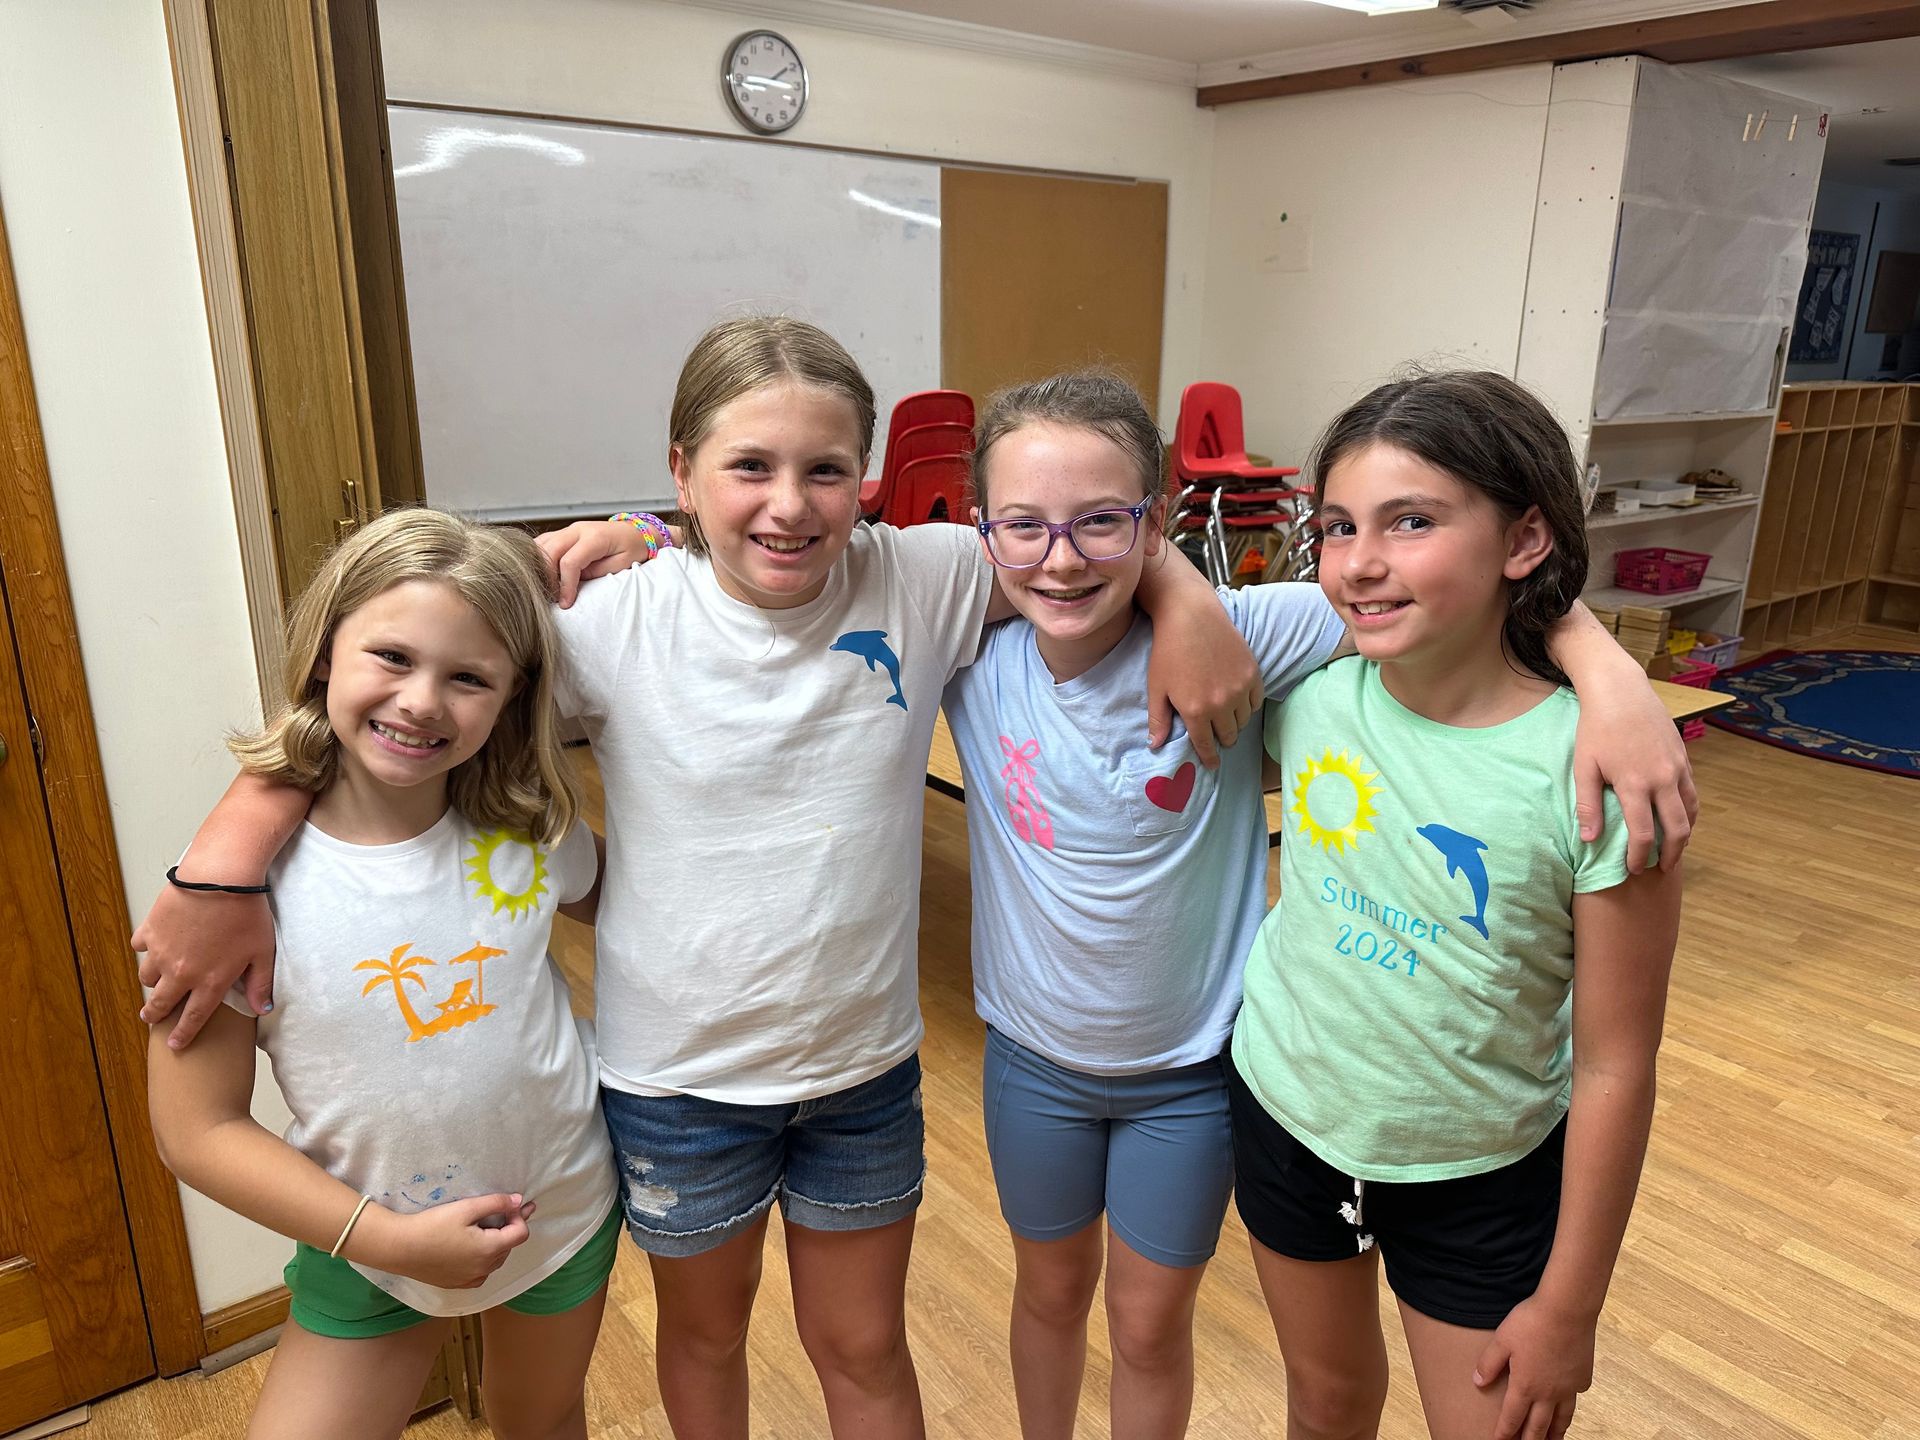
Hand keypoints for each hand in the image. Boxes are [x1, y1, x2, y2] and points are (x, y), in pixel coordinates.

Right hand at [134, 885, 274, 1047]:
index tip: (175, 1045)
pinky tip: (154, 944)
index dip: (183, 1034)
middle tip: (150, 1018)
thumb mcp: (263, 952)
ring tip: (156, 980)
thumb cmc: (247, 913)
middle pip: (160, 1003)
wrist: (220, 878)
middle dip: (154, 1014)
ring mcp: (161, 952)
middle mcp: (181, 973)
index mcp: (210, 982)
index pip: (193, 1018)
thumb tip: (262, 1009)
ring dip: (152, 981)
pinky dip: (146, 948)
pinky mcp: (150, 930)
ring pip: (147, 976)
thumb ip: (260, 984)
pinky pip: (140, 946)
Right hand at [372, 1194, 535, 1289]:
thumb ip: (496, 1203)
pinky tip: (469, 1247)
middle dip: (507, 1228)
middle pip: (508, 1246)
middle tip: (496, 1211)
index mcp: (490, 1250)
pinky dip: (482, 1259)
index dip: (519, 1217)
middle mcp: (484, 1269)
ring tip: (481, 1228)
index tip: (508, 1205)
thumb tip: (519, 1201)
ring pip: (495, 1260)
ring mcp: (470, 1280)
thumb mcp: (466, 1208)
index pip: (521, 1234)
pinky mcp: (457, 1284)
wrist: (399, 1248)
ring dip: (495, 1243)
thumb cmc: (433, 1225)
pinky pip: (480, 1272)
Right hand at [537, 520, 664, 606]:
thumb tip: (574, 582)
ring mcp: (570, 529)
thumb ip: (597, 572)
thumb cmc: (633, 548)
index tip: (565, 602)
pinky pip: (544, 542)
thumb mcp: (622, 565)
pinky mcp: (566, 532)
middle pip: (550, 551)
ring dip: (540, 566)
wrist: (638, 532)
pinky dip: (539, 557)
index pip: (569, 562)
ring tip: (547, 585)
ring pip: (542, 544)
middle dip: (546, 576)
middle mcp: (578, 529)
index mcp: (594, 537)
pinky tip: (544, 573)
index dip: (565, 585)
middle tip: (552, 596)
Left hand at [1144, 599, 1262, 768]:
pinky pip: (1255, 702)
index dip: (1209, 758)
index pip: (1206, 746)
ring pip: (1243, 721)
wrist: (1191, 616)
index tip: (1212, 764)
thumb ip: (1158, 720)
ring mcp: (1240, 688)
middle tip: (1215, 735)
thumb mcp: (1157, 687)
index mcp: (1196, 711)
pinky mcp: (1253, 673)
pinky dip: (1247, 705)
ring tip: (1224, 716)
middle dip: (1221, 739)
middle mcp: (1221, 704)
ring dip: (1234, 722)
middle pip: (1229, 736)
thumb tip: (1155, 746)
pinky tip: (1237, 700)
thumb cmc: (1168, 651)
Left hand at [1474, 1295, 1594, 1439]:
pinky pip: (1575, 1398)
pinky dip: (1569, 1407)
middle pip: (1538, 1427)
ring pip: (1561, 1419)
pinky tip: (1567, 1406)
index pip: (1512, 1418)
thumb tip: (1477, 1382)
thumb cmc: (1532, 1322)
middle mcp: (1548, 1393)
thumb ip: (1489, 1363)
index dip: (1505, 1433)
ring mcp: (1568, 1388)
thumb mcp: (1501, 1340)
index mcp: (1525, 1386)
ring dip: (1554, 1434)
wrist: (1567, 1310)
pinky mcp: (1582, 1378)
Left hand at [1572, 681, 1695, 872]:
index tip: (1632, 870)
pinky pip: (1692, 793)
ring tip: (1674, 849)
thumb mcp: (1585, 766)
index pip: (1643, 835)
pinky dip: (1690, 812)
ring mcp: (1677, 768)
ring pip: (1691, 812)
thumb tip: (1589, 840)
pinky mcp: (1684, 757)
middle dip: (1671, 854)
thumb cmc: (1596, 728)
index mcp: (1635, 784)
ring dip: (1685, 835)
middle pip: (1677, 829)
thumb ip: (1589, 805)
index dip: (1638, 858)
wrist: (1621, 690)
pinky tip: (1679, 819)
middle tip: (1661, 869)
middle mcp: (1663, 779)